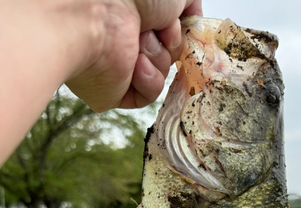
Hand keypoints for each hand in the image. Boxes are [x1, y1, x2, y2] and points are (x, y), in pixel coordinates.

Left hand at [66, 0, 202, 111]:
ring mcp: (119, 68)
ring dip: (158, 57)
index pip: (167, 32)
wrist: (97, 16)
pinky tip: (136, 63)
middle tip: (154, 28)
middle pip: (167, 53)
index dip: (176, 31)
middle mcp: (125, 40)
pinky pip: (149, 94)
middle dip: (168, 41)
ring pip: (161, 73)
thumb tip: (192, 19)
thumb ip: (188, 5)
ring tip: (139, 41)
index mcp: (133, 16)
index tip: (177, 23)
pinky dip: (149, 78)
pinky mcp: (115, 93)